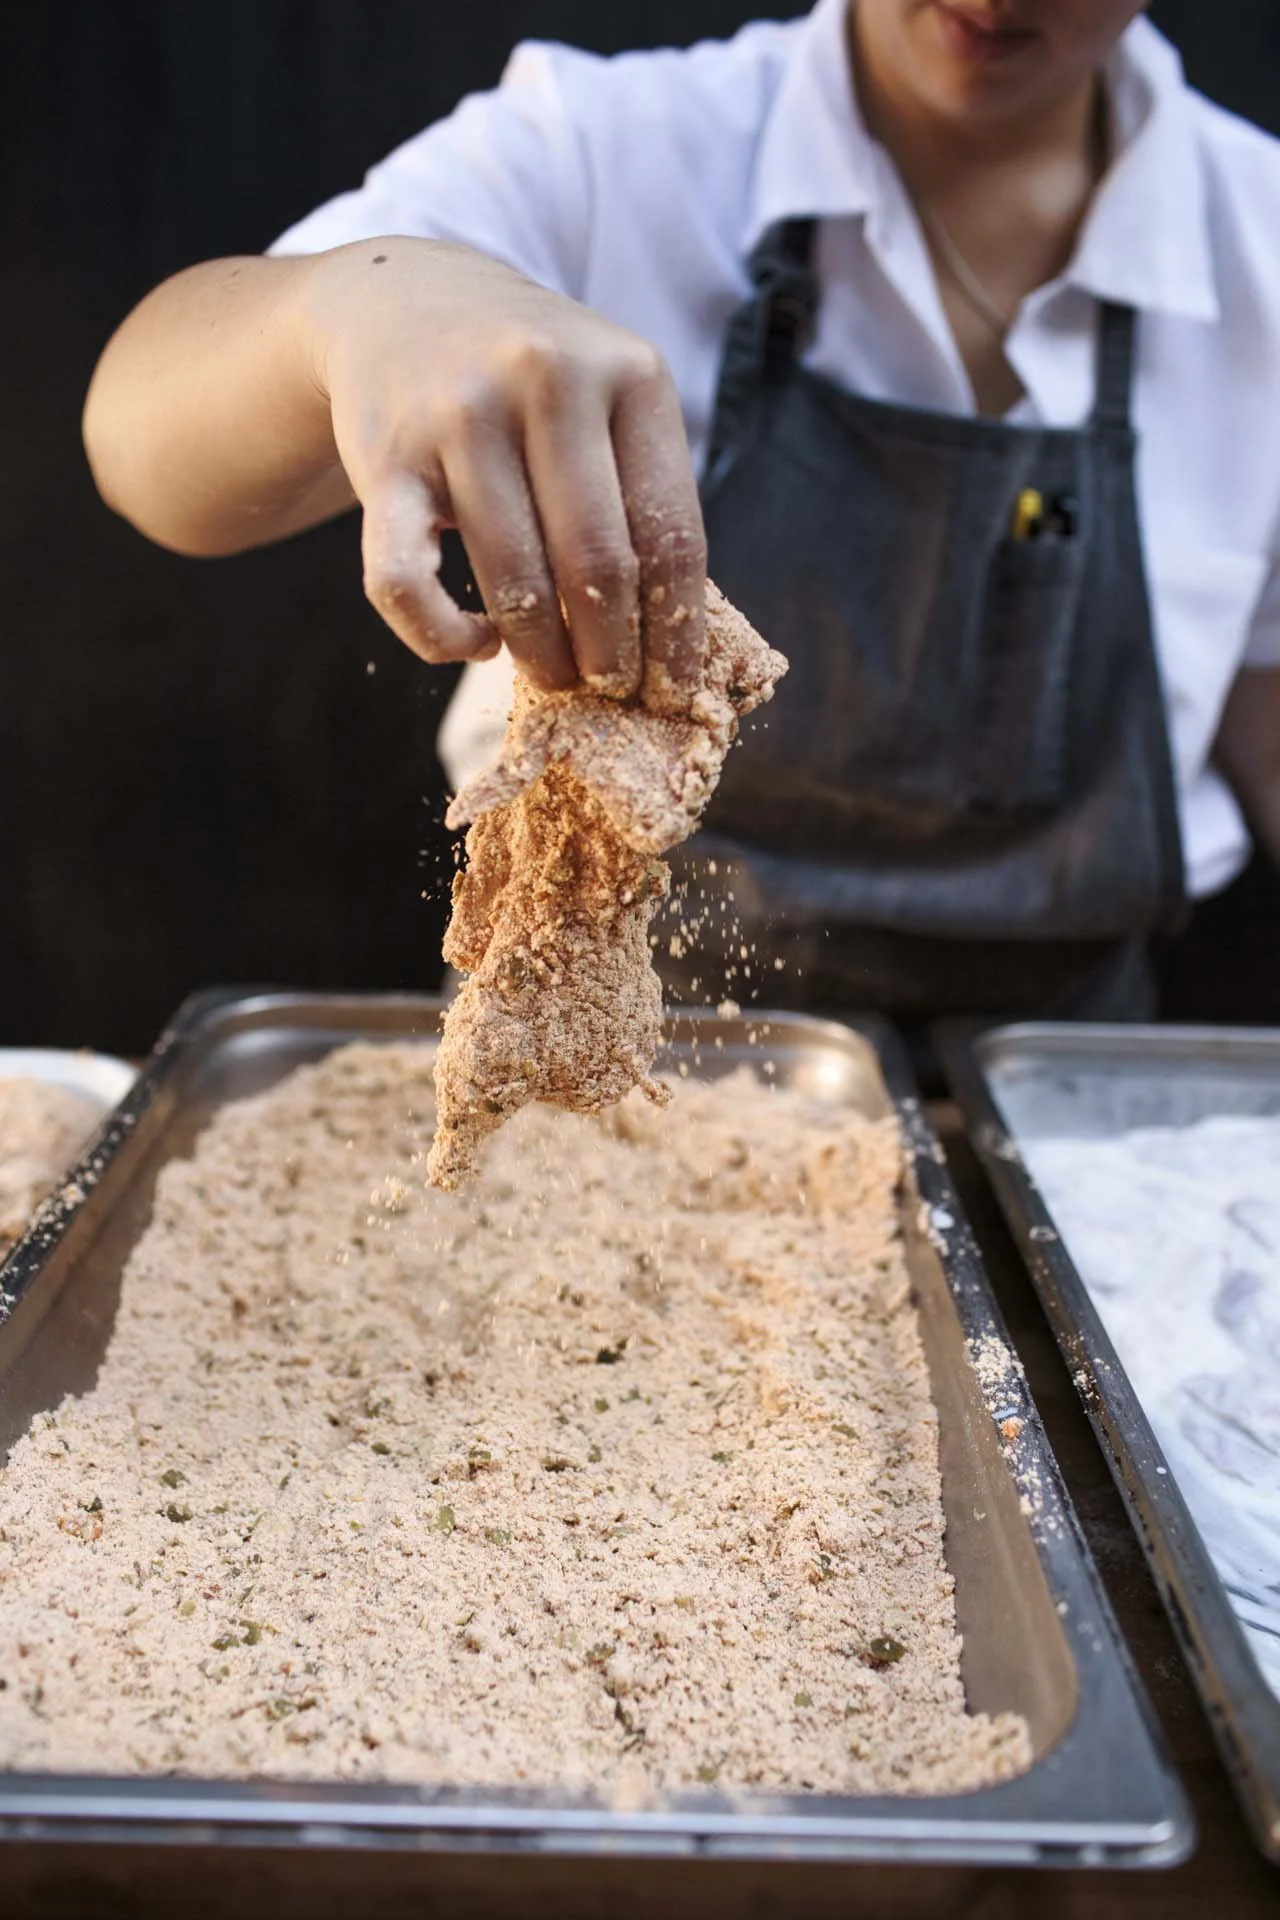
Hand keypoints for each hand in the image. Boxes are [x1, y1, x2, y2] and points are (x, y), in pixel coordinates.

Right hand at [306, 238, 706, 704]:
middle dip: (609, 655)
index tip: (674, 689)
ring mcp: (459, 416)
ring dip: (539, 655)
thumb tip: (673, 644)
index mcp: (630, 374)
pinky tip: (476, 642)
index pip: (671, 535)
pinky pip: (407, 585)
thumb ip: (641, 493)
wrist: (406, 302)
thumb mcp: (608, 400)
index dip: (676, 632)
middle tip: (609, 692)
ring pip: (513, 582)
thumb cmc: (532, 381)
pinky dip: (444, 638)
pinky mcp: (384, 459)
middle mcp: (547, 381)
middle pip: (597, 567)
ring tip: (552, 676)